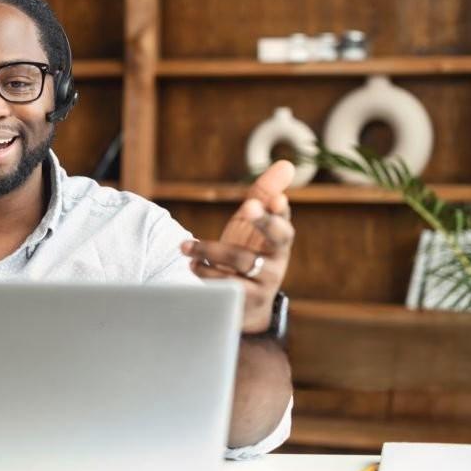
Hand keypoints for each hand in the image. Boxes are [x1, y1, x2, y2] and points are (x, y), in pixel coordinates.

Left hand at [181, 161, 295, 333]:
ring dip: (211, 251)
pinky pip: (227, 285)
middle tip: (249, 206)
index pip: (285, 221)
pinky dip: (206, 273)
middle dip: (263, 222)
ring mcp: (264, 284)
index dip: (280, 211)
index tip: (277, 198)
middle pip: (276, 240)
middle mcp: (277, 261)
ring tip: (185, 246)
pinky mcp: (246, 301)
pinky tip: (192, 265)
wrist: (240, 306)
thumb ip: (263, 195)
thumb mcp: (252, 227)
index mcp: (279, 241)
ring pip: (243, 261)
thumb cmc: (247, 255)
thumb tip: (286, 164)